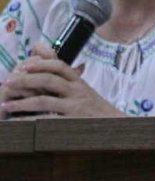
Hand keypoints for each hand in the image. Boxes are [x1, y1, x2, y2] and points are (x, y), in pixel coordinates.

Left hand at [0, 46, 125, 117]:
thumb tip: (41, 51)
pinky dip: (31, 121)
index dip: (40, 64)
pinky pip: (48, 121)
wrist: (117, 129)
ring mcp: (75, 109)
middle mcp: (77, 92)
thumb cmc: (95, 110)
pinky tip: (19, 123)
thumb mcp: (83, 89)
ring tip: (6, 104)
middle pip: (48, 80)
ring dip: (22, 102)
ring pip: (44, 101)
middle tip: (7, 82)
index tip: (24, 65)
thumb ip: (63, 73)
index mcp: (79, 82)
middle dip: (25, 80)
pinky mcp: (72, 125)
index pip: (59, 66)